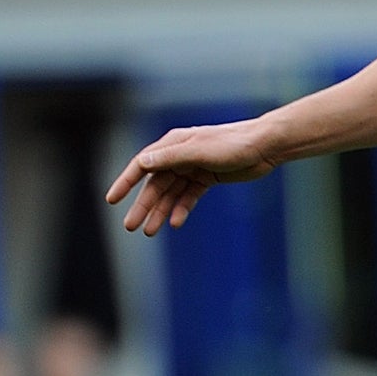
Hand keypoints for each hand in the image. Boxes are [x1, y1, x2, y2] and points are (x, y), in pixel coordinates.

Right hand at [105, 119, 280, 235]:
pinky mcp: (207, 178)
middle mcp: (179, 156)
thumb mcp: (200, 151)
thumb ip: (171, 157)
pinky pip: (189, 196)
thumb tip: (141, 163)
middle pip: (155, 185)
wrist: (265, 146)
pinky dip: (182, 209)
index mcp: (173, 144)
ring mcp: (193, 168)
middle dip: (142, 206)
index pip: (141, 165)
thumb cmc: (234, 144)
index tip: (111, 200)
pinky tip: (176, 222)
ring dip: (160, 212)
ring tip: (150, 232)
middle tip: (131, 227)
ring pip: (171, 193)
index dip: (125, 182)